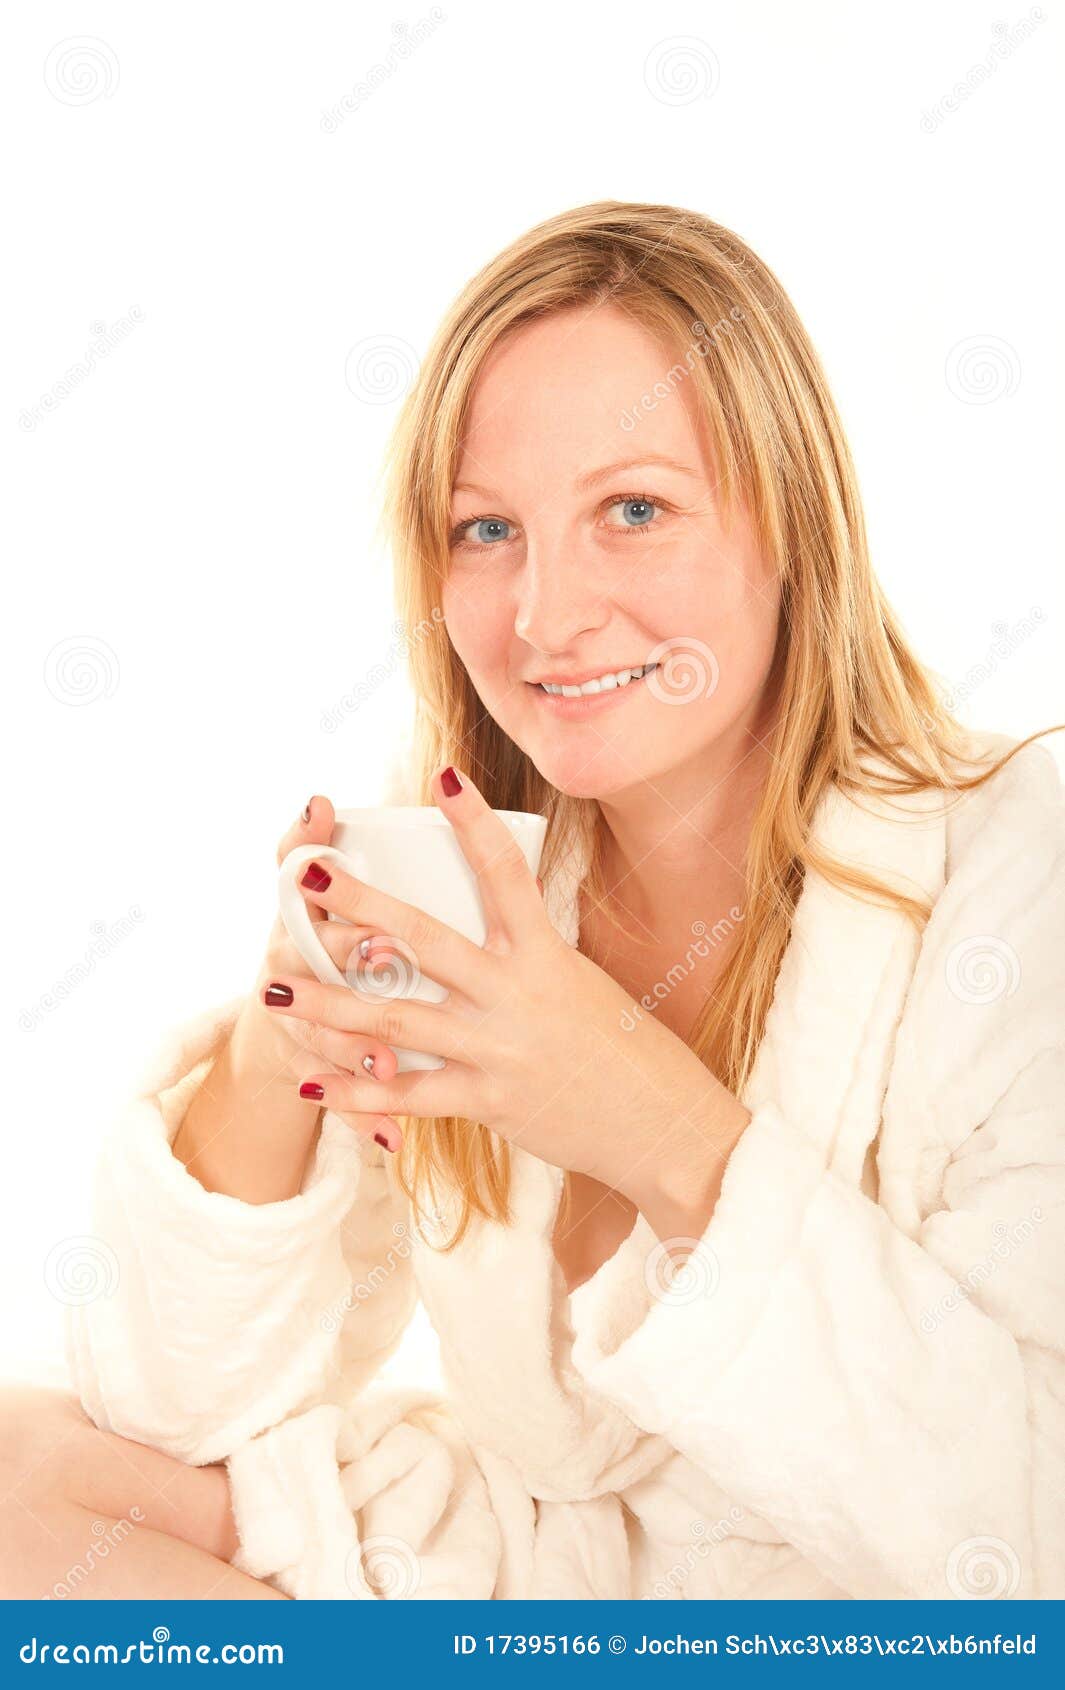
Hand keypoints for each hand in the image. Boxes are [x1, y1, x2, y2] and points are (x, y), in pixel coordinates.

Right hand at [233, 794, 407, 1149]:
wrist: (278, 1015)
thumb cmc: (312, 940)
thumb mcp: (310, 893)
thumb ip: (306, 844)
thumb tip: (317, 799)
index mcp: (296, 917)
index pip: (295, 893)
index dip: (320, 886)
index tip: (344, 873)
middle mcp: (285, 967)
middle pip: (306, 963)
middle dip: (343, 957)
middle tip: (383, 952)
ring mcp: (296, 1024)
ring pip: (319, 1038)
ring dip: (352, 1047)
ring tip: (388, 1060)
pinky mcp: (313, 1069)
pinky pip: (336, 1097)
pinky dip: (361, 1115)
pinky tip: (390, 1138)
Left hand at [261, 767, 751, 1209]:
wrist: (660, 1125)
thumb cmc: (625, 1050)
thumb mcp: (581, 985)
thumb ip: (527, 958)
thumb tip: (494, 923)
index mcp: (545, 955)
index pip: (507, 872)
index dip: (474, 823)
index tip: (442, 778)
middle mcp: (516, 993)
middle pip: (426, 938)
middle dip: (360, 905)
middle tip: (308, 874)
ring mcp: (498, 1047)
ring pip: (397, 1018)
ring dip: (329, 1005)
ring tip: (275, 991)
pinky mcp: (488, 1099)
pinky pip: (410, 1095)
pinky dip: (357, 1093)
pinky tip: (312, 1086)